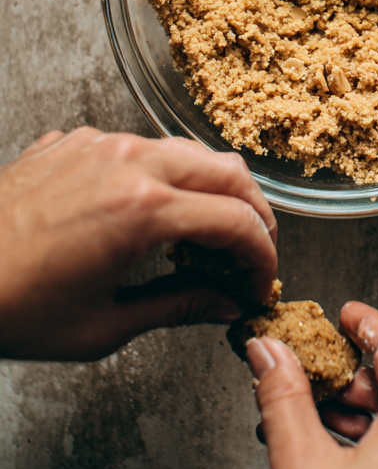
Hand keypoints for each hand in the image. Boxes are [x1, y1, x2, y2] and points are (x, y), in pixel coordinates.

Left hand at [0, 126, 276, 361]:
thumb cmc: (12, 307)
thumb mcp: (103, 326)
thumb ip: (177, 307)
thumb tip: (223, 306)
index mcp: (142, 210)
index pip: (237, 222)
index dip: (263, 258)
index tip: (260, 284)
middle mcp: (128, 163)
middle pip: (228, 172)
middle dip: (253, 215)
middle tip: (251, 256)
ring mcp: (100, 144)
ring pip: (188, 151)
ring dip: (212, 190)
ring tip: (205, 238)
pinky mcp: (75, 141)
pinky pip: (141, 146)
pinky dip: (164, 176)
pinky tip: (151, 216)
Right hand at [248, 302, 377, 468]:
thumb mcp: (296, 464)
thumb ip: (282, 395)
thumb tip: (270, 352)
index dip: (368, 326)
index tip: (347, 315)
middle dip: (352, 379)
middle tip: (312, 372)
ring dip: (356, 420)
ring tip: (308, 423)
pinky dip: (371, 456)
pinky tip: (328, 467)